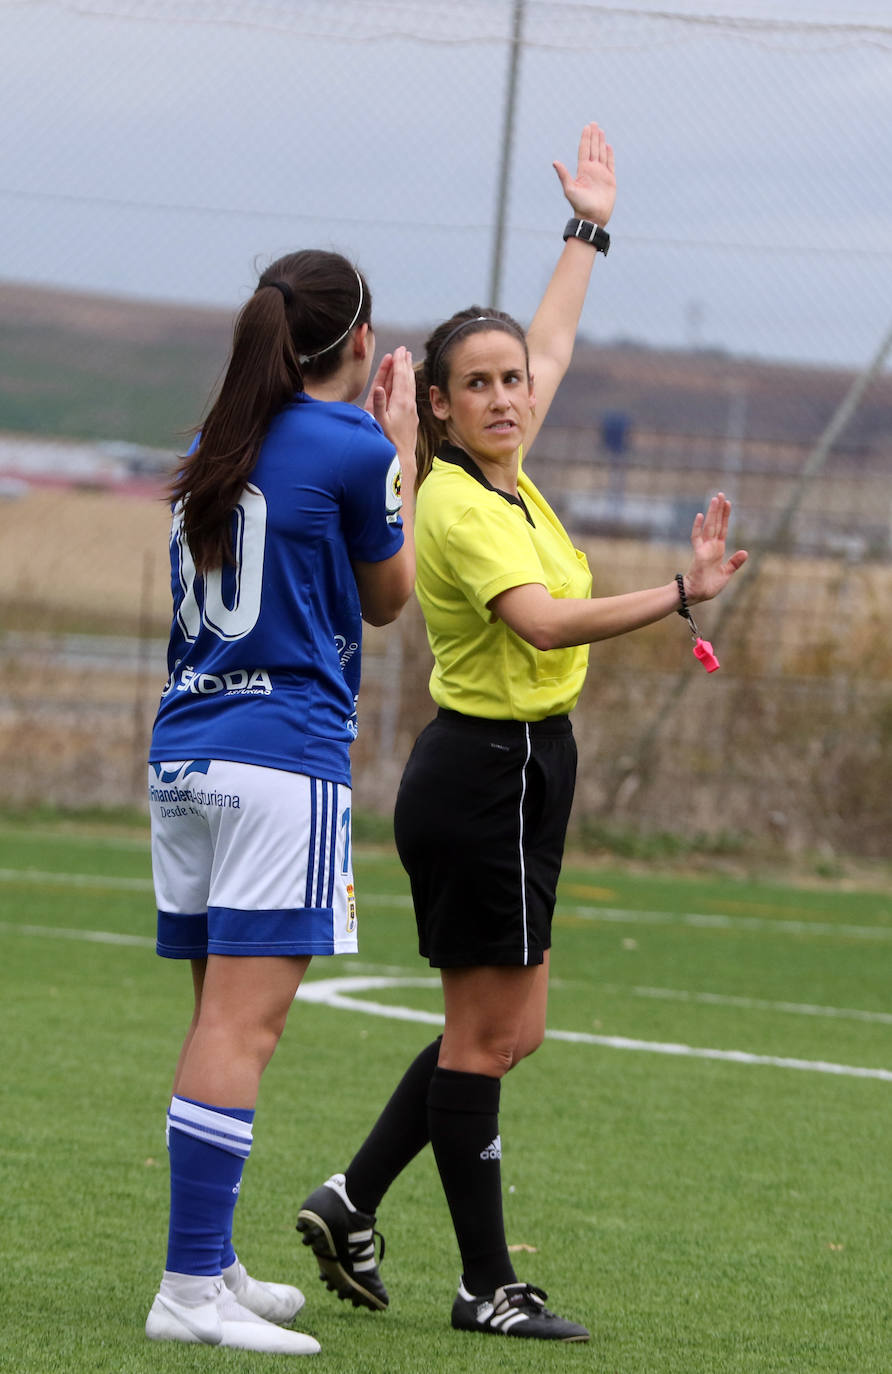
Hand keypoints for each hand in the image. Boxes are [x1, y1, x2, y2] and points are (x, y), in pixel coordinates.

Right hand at [365, 345, 417, 467]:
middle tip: (403, 350)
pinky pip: (411, 394)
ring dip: (408, 372)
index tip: (398, 350)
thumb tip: (378, 387)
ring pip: (410, 386)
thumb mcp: (380, 423)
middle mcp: (408, 403)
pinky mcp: (412, 415)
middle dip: (404, 363)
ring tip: (407, 360)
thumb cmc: (388, 441)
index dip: (398, 363)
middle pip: (406, 378)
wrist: (402, 457)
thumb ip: (378, 404)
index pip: (399, 377)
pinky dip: (409, 384)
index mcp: (400, 402)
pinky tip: (408, 383)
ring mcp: (411, 409)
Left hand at [552, 121, 615, 226]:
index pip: (584, 150)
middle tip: (593, 124)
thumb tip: (554, 162)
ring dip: (601, 143)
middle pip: (593, 149)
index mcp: (582, 171)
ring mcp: (601, 174)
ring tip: (600, 131)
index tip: (587, 127)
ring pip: (601, 154)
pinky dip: (609, 155)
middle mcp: (591, 170)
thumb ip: (563, 175)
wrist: (593, 218)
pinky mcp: (610, 180)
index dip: (585, 139)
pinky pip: (610, 164)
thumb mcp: (569, 189)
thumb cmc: (580, 206)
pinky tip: (608, 146)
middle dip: (593, 136)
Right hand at [684, 493, 747, 602]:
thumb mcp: (727, 573)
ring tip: (715, 499)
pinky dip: (698, 527)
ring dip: (712, 513)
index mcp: (718, 550)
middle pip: (716, 524)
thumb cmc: (709, 586)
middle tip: (721, 494)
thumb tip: (745, 552)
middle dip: (719, 510)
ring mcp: (704, 548)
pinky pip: (697, 537)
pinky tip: (701, 515)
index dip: (725, 516)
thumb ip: (734, 562)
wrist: (698, 594)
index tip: (728, 503)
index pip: (723, 529)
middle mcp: (711, 546)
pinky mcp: (698, 553)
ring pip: (709, 526)